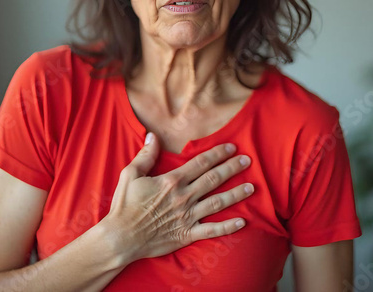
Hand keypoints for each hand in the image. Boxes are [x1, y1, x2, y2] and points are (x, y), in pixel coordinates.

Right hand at [103, 132, 253, 262]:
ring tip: (251, 187)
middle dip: (232, 168)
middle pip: (213, 179)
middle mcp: (184, 197)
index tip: (231, 147)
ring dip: (236, 194)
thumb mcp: (130, 174)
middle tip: (247, 160)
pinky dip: (227, 227)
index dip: (217, 154)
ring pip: (217, 203)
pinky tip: (242, 222)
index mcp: (172, 181)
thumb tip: (152, 135)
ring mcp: (187, 216)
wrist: (121, 237)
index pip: (200, 163)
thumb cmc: (125, 205)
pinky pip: (211, 231)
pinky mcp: (187, 235)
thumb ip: (146, 155)